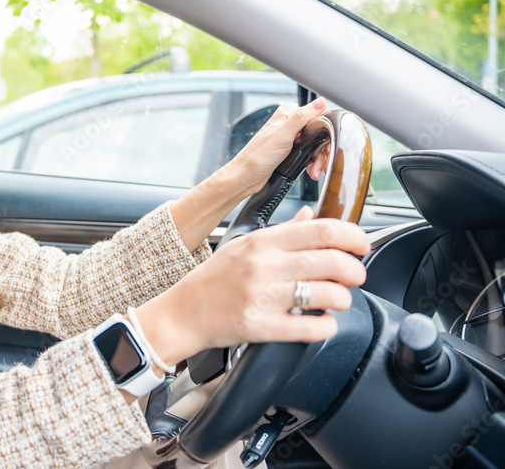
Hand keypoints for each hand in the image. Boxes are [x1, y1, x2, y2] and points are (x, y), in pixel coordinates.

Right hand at [135, 206, 368, 364]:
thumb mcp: (244, 245)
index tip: (361, 245)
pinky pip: (312, 328)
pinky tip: (322, 322)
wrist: (183, 312)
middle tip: (354, 277)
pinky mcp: (261, 326)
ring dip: (344, 300)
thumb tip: (312, 216)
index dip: (353, 237)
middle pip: (333, 262)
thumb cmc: (214, 279)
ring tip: (336, 301)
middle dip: (355, 272)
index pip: (322, 230)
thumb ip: (282, 232)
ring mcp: (263, 296)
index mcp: (263, 241)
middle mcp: (264, 266)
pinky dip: (327, 326)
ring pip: (328, 296)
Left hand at [229, 98, 329, 196]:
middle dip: (322, 151)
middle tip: (320, 165)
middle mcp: (289, 124)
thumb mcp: (282, 135)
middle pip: (319, 133)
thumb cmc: (257, 157)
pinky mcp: (290, 149)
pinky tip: (310, 170)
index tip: (326, 148)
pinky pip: (309, 153)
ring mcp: (290, 137)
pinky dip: (312, 162)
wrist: (246, 177)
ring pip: (316, 144)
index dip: (326, 134)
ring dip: (318, 159)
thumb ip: (301, 117)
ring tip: (314, 170)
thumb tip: (320, 101)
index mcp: (287, 115)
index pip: (318, 117)